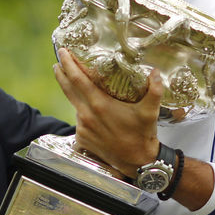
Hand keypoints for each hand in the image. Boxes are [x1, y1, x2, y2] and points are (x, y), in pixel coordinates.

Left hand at [53, 48, 162, 176]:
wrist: (137, 162)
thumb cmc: (142, 135)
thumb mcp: (150, 111)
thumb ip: (155, 90)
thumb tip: (155, 71)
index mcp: (100, 105)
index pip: (77, 80)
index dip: (68, 65)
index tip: (63, 53)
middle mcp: (87, 115)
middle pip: (68, 88)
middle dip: (61, 72)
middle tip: (59, 59)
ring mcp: (83, 127)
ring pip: (74, 104)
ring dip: (73, 92)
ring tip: (75, 83)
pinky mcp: (82, 138)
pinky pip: (79, 120)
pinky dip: (82, 112)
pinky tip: (90, 110)